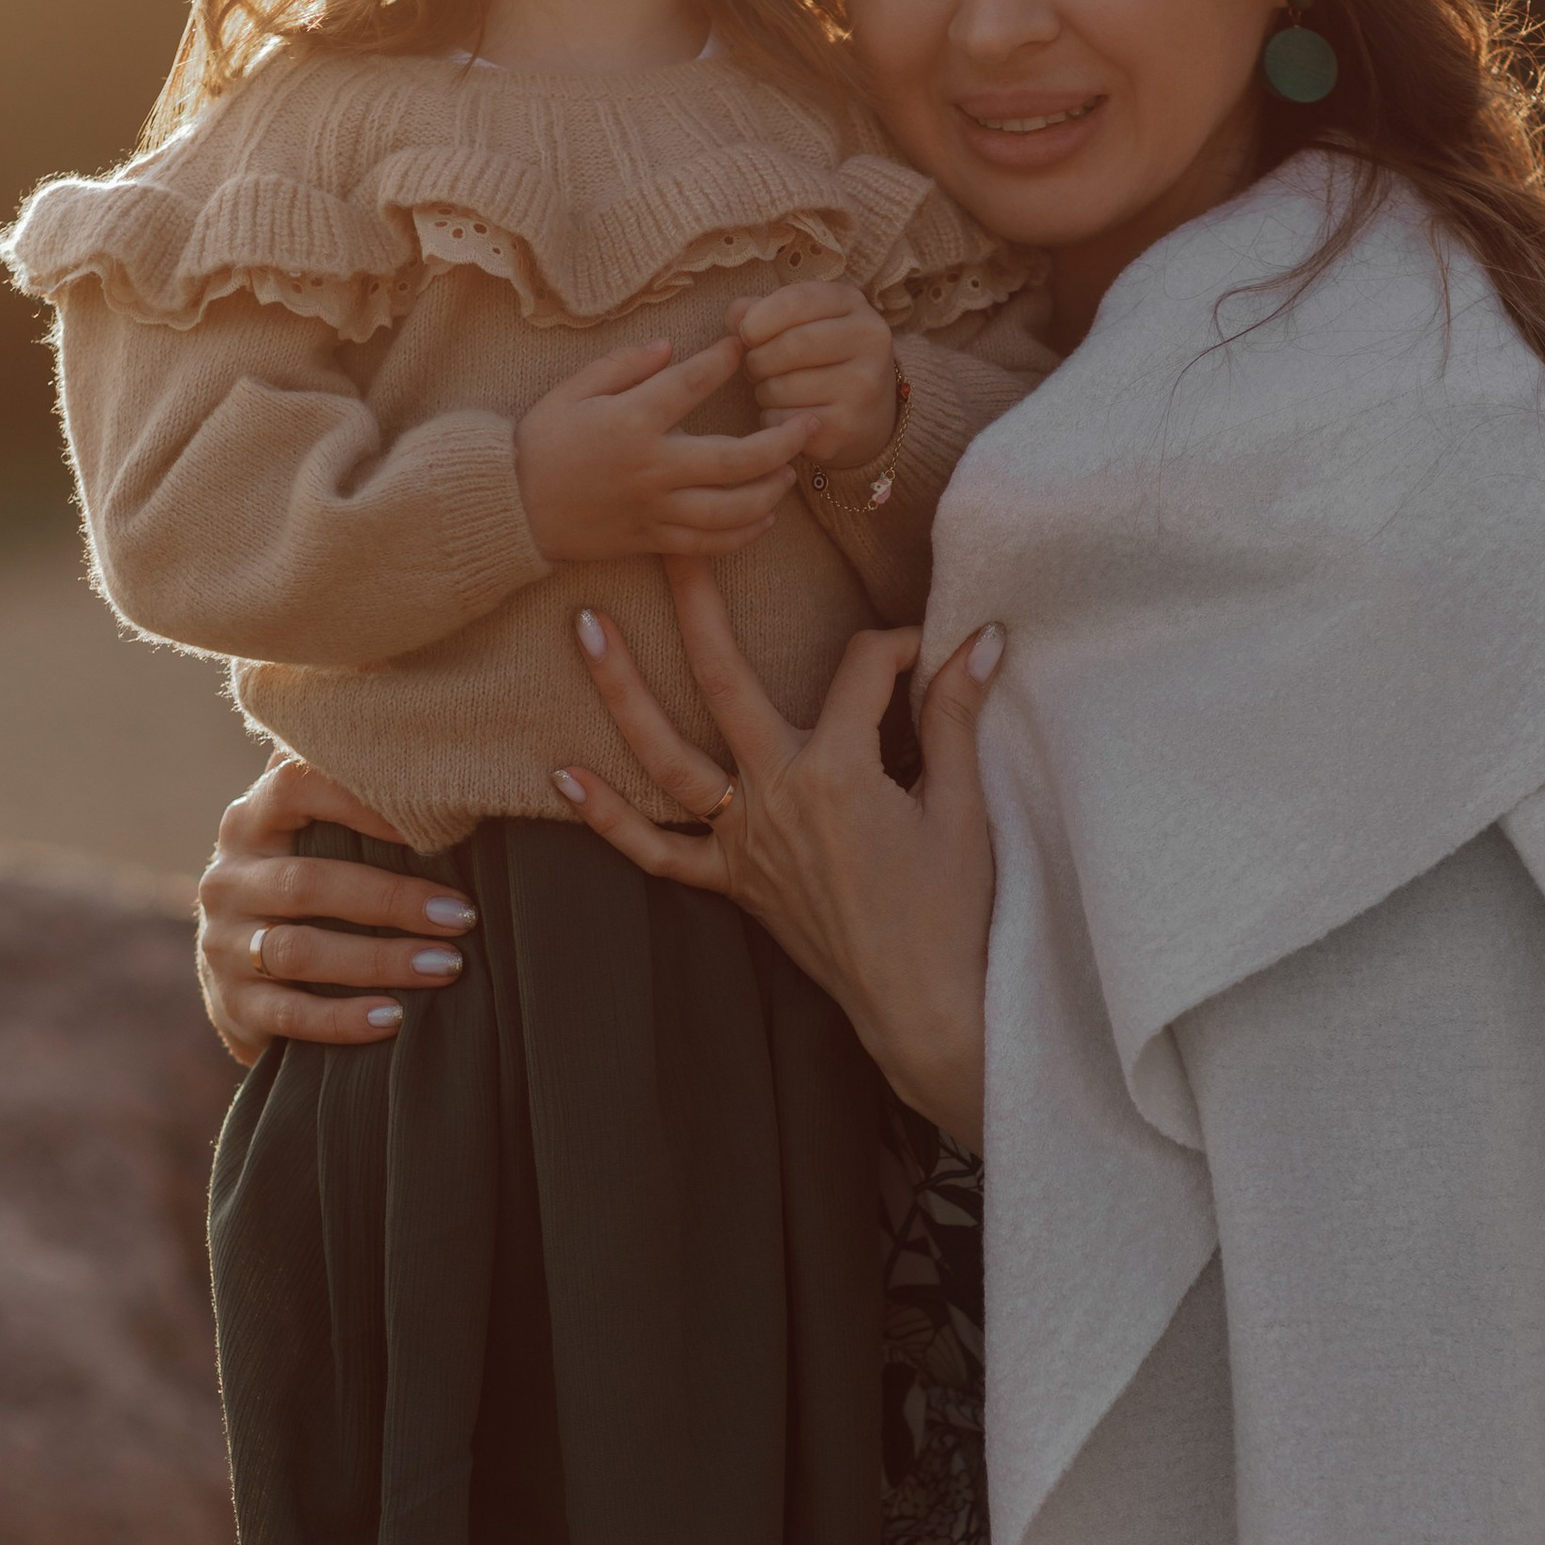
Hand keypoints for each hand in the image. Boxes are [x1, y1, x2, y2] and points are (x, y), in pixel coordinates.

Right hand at [195, 754, 476, 1062]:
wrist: (245, 981)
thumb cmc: (312, 890)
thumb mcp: (316, 838)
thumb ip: (352, 796)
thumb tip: (445, 752)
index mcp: (251, 820)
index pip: (293, 785)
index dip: (360, 799)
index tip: (433, 823)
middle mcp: (228, 878)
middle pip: (308, 883)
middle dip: (392, 900)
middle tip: (462, 915)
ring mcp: (222, 944)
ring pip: (300, 951)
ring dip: (380, 960)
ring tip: (446, 967)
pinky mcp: (231, 1005)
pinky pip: (290, 1015)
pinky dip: (344, 1019)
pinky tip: (396, 1019)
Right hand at [514, 332, 800, 564]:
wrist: (508, 506)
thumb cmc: (539, 442)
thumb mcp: (573, 390)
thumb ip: (624, 365)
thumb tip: (670, 345)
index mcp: (631, 421)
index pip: (691, 385)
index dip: (723, 362)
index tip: (743, 347)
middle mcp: (650, 467)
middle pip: (734, 459)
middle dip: (782, 442)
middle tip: (810, 424)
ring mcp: (653, 509)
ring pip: (730, 508)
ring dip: (770, 491)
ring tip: (790, 472)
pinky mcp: (650, 540)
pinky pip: (707, 544)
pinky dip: (741, 534)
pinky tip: (763, 518)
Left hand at [553, 563, 998, 1147]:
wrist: (924, 1006)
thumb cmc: (953, 912)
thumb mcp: (964, 808)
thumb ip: (956, 719)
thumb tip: (981, 641)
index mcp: (839, 771)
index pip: (861, 669)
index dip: (899, 646)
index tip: (929, 651)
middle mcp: (777, 796)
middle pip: (723, 680)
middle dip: (696, 602)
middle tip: (668, 538)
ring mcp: (746, 841)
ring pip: (667, 757)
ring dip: (621, 690)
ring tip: (583, 628)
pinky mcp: (734, 885)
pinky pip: (658, 852)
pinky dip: (607, 818)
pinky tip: (563, 776)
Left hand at [730, 281, 899, 475]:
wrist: (867, 412)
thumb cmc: (821, 356)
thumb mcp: (801, 320)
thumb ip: (763, 309)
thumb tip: (736, 316)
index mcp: (854, 304)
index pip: (795, 302)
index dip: (758, 318)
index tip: (746, 334)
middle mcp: (869, 342)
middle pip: (789, 345)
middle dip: (758, 359)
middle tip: (755, 367)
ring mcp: (862, 387)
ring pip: (782, 386)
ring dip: (763, 391)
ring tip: (774, 390)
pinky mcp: (847, 427)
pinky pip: (783, 421)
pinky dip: (771, 419)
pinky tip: (785, 414)